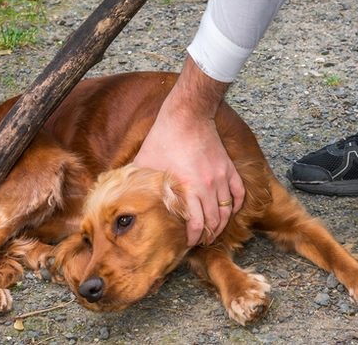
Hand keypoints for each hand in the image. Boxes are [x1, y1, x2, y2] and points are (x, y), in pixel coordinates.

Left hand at [133, 57, 244, 245]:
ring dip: (222, 223)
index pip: (198, 224)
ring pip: (227, 209)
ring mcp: (221, 177)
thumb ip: (136, 181)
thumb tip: (119, 196)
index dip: (194, 237)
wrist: (187, 115)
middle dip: (209, 234)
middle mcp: (208, 186)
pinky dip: (236, 205)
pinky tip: (229, 210)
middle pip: (215, 221)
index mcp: (188, 188)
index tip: (189, 243)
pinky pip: (238, 193)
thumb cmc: (164, 137)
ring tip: (215, 230)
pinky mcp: (228, 167)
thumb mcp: (145, 162)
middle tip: (201, 241)